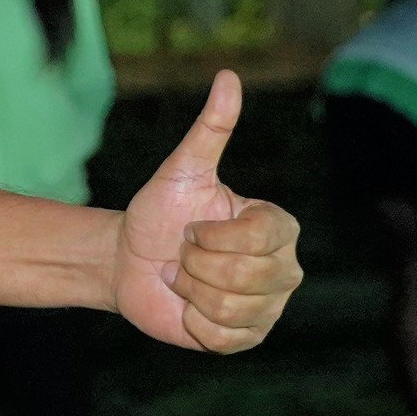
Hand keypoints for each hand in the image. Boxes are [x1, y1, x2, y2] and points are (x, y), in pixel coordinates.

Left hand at [114, 69, 303, 353]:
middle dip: (195, 263)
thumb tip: (229, 76)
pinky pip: (222, 336)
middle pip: (244, 274)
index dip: (211, 236)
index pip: (257, 237)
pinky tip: (188, 307)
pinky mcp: (247, 338)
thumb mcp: (181, 169)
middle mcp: (286, 268)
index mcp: (278, 226)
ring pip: (231, 306)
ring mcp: (269, 306)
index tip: (192, 228)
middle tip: (184, 255)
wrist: (130, 261)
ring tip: (185, 278)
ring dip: (191, 291)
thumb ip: (210, 129)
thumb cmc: (159, 213)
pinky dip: (193, 322)